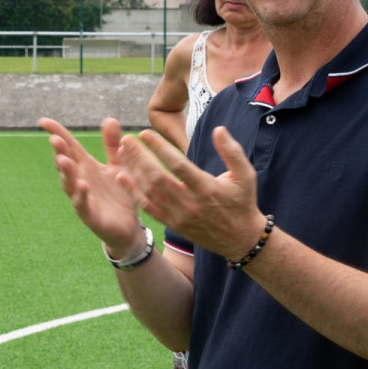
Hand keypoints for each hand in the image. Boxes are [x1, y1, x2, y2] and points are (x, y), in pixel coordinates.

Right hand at [39, 117, 141, 252]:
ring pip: (69, 184)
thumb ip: (112, 145)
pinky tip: (82, 186)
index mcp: (86, 167)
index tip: (43, 121)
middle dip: (60, 152)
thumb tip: (109, 119)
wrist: (129, 227)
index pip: (69, 147)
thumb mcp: (118, 166)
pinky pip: (83, 205)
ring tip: (63, 161)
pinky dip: (81, 196)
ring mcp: (83, 198)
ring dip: (66, 173)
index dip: (57, 134)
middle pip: (66, 164)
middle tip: (55, 139)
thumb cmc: (119, 195)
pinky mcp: (91, 216)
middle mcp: (80, 180)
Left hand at [116, 125, 266, 260]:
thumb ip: (232, 151)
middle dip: (139, 157)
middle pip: (157, 177)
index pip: (177, 165)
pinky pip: (149, 208)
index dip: (159, 148)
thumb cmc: (243, 202)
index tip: (144, 133)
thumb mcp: (246, 175)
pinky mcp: (173, 225)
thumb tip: (218, 129)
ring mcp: (179, 216)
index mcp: (206, 188)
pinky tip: (122, 177)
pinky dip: (133, 193)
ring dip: (133, 171)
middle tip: (126, 139)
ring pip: (149, 192)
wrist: (240, 239)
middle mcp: (190, 203)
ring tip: (121, 152)